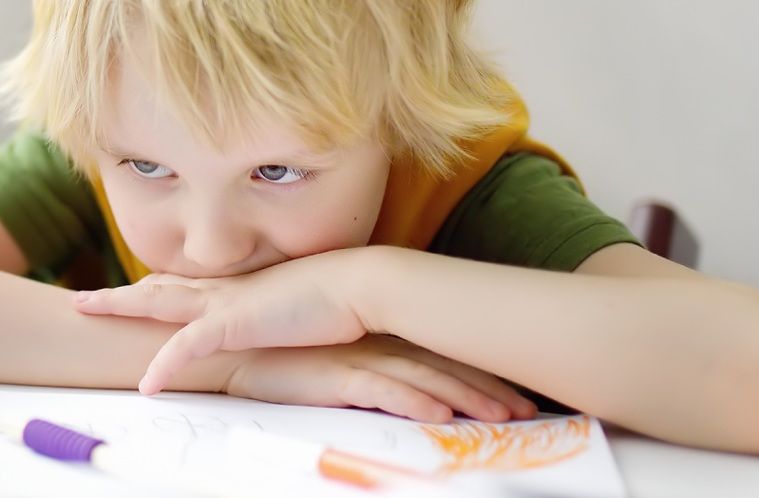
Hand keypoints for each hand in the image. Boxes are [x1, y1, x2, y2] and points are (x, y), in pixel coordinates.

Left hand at [74, 248, 380, 393]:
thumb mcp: (297, 310)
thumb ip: (278, 316)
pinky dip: (163, 365)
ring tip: (84, 308)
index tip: (132, 290)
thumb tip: (277, 323)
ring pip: (156, 303)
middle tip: (86, 297)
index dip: (154, 288)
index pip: (185, 286)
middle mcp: (224, 291)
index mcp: (238, 289)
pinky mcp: (234, 324)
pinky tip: (146, 386)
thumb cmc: (338, 299)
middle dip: (119, 293)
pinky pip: (185, 348)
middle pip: (158, 288)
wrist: (360, 285)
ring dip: (118, 306)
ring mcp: (224, 304)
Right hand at [221, 336, 536, 422]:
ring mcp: (358, 360)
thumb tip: (409, 392)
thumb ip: (370, 372)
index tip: (514, 395)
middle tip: (524, 410)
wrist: (234, 350)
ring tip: (501, 417)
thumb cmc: (281, 359)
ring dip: (466, 398)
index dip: (480, 375)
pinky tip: (440, 414)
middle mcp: (376, 347)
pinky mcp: (336, 376)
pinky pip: (384, 391)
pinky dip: (415, 400)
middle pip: (444, 368)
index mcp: (380, 342)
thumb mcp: (335, 364)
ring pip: (425, 379)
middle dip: (488, 389)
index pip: (441, 358)